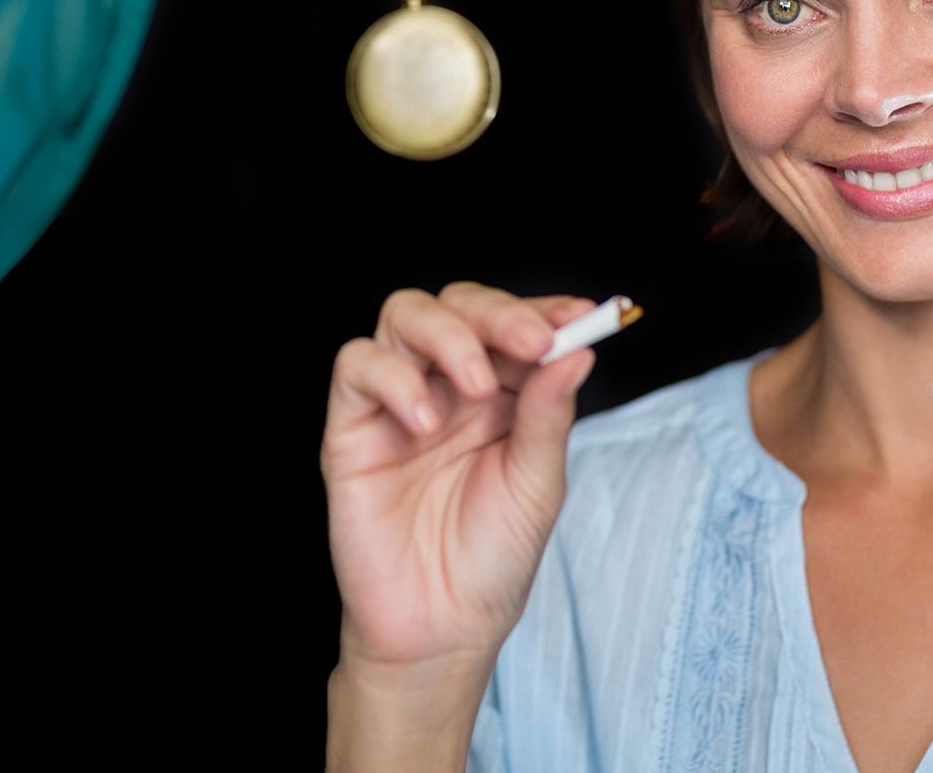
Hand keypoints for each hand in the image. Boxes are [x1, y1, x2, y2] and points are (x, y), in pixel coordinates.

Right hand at [322, 281, 598, 671]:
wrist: (439, 628)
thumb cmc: (491, 559)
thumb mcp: (537, 485)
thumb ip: (548, 414)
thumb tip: (577, 349)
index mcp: (501, 393)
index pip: (515, 325)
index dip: (545, 310)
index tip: (581, 316)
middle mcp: (447, 385)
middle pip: (458, 304)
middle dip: (497, 314)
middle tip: (531, 343)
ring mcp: (397, 399)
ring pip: (404, 315)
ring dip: (448, 335)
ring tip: (477, 386)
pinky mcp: (352, 425)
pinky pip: (357, 366)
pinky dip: (393, 377)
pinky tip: (424, 419)